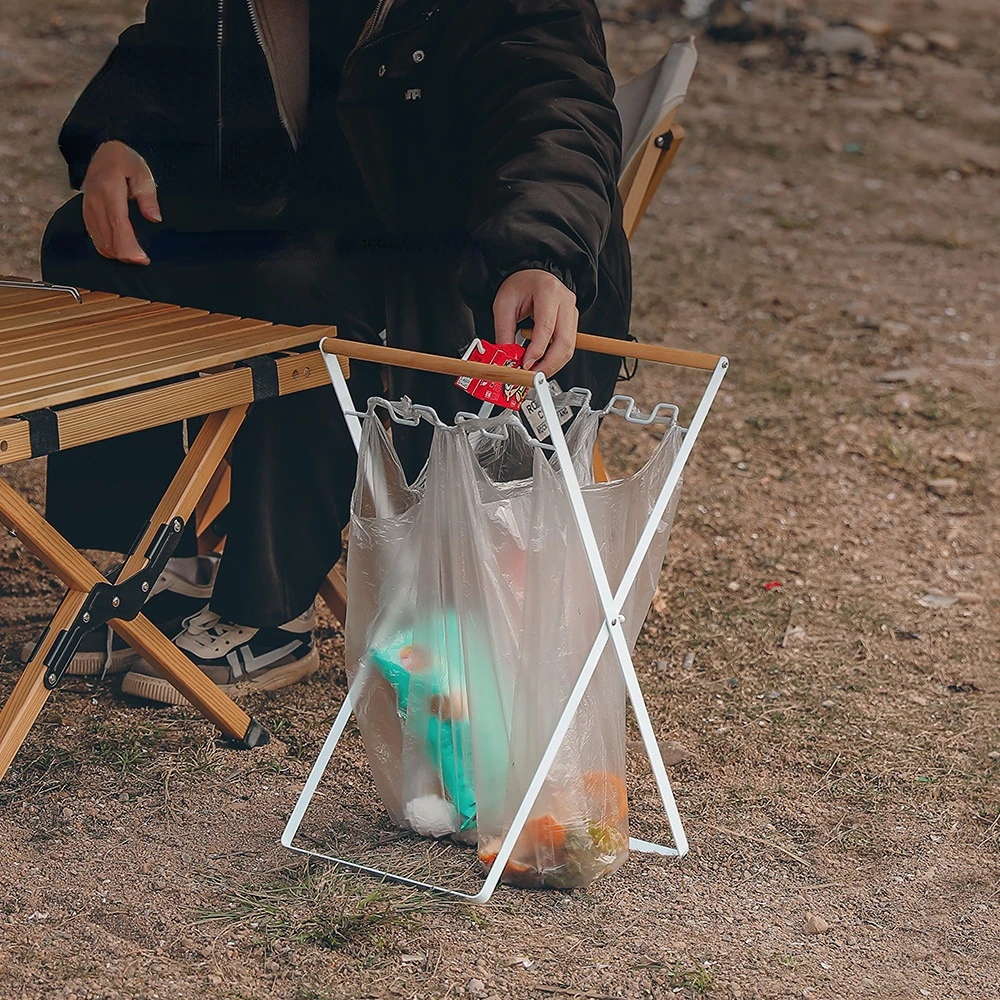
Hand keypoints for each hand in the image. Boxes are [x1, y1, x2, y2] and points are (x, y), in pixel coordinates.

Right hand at [81, 140, 160, 264]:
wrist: (104, 151)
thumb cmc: (126, 161)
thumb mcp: (143, 173)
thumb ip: (148, 196)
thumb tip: (154, 218)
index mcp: (109, 190)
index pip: (118, 225)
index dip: (129, 247)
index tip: (141, 259)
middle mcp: (94, 201)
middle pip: (107, 238)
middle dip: (125, 254)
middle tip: (143, 259)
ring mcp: (88, 208)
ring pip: (99, 241)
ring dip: (116, 253)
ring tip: (135, 256)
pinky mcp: (86, 212)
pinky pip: (94, 237)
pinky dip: (107, 247)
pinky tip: (119, 250)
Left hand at [492, 268, 578, 376]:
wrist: (532, 275)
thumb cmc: (520, 285)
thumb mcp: (503, 304)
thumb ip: (504, 332)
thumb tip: (507, 357)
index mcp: (548, 292)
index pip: (547, 327)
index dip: (537, 350)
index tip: (526, 365)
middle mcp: (565, 301)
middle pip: (565, 341)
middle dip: (549, 364)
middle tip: (532, 375)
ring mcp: (572, 312)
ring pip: (570, 347)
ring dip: (553, 364)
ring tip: (535, 372)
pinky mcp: (572, 322)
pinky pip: (568, 346)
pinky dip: (555, 358)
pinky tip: (542, 363)